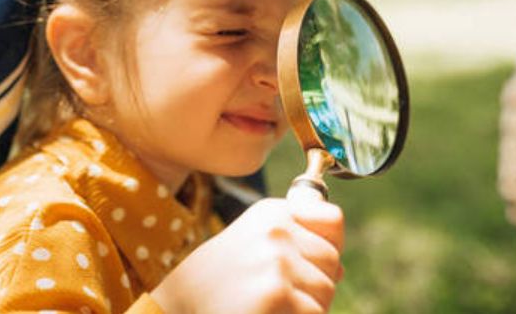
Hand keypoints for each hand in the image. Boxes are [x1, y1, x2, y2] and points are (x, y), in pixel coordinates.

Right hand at [150, 197, 343, 313]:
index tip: (304, 262)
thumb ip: (294, 244)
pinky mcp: (276, 293)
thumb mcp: (251, 246)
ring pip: (326, 291)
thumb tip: (340, 265)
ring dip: (305, 307)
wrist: (176, 307)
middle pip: (332, 261)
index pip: (332, 219)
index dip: (326, 246)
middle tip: (275, 294)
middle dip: (315, 283)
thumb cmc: (216, 283)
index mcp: (271, 212)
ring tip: (267, 305)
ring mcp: (276, 260)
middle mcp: (275, 229)